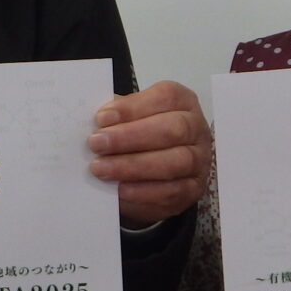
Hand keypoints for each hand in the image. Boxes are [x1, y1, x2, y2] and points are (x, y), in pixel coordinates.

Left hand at [87, 81, 212, 228]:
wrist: (155, 172)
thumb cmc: (142, 136)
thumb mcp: (131, 118)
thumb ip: (117, 116)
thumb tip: (91, 121)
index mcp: (182, 102)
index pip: (166, 97)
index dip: (133, 107)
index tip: (102, 117)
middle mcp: (196, 129)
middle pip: (172, 129)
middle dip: (130, 137)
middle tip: (97, 143)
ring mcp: (199, 161)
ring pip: (173, 163)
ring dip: (132, 166)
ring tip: (101, 168)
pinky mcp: (193, 189)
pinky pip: (171, 192)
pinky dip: (142, 192)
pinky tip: (119, 189)